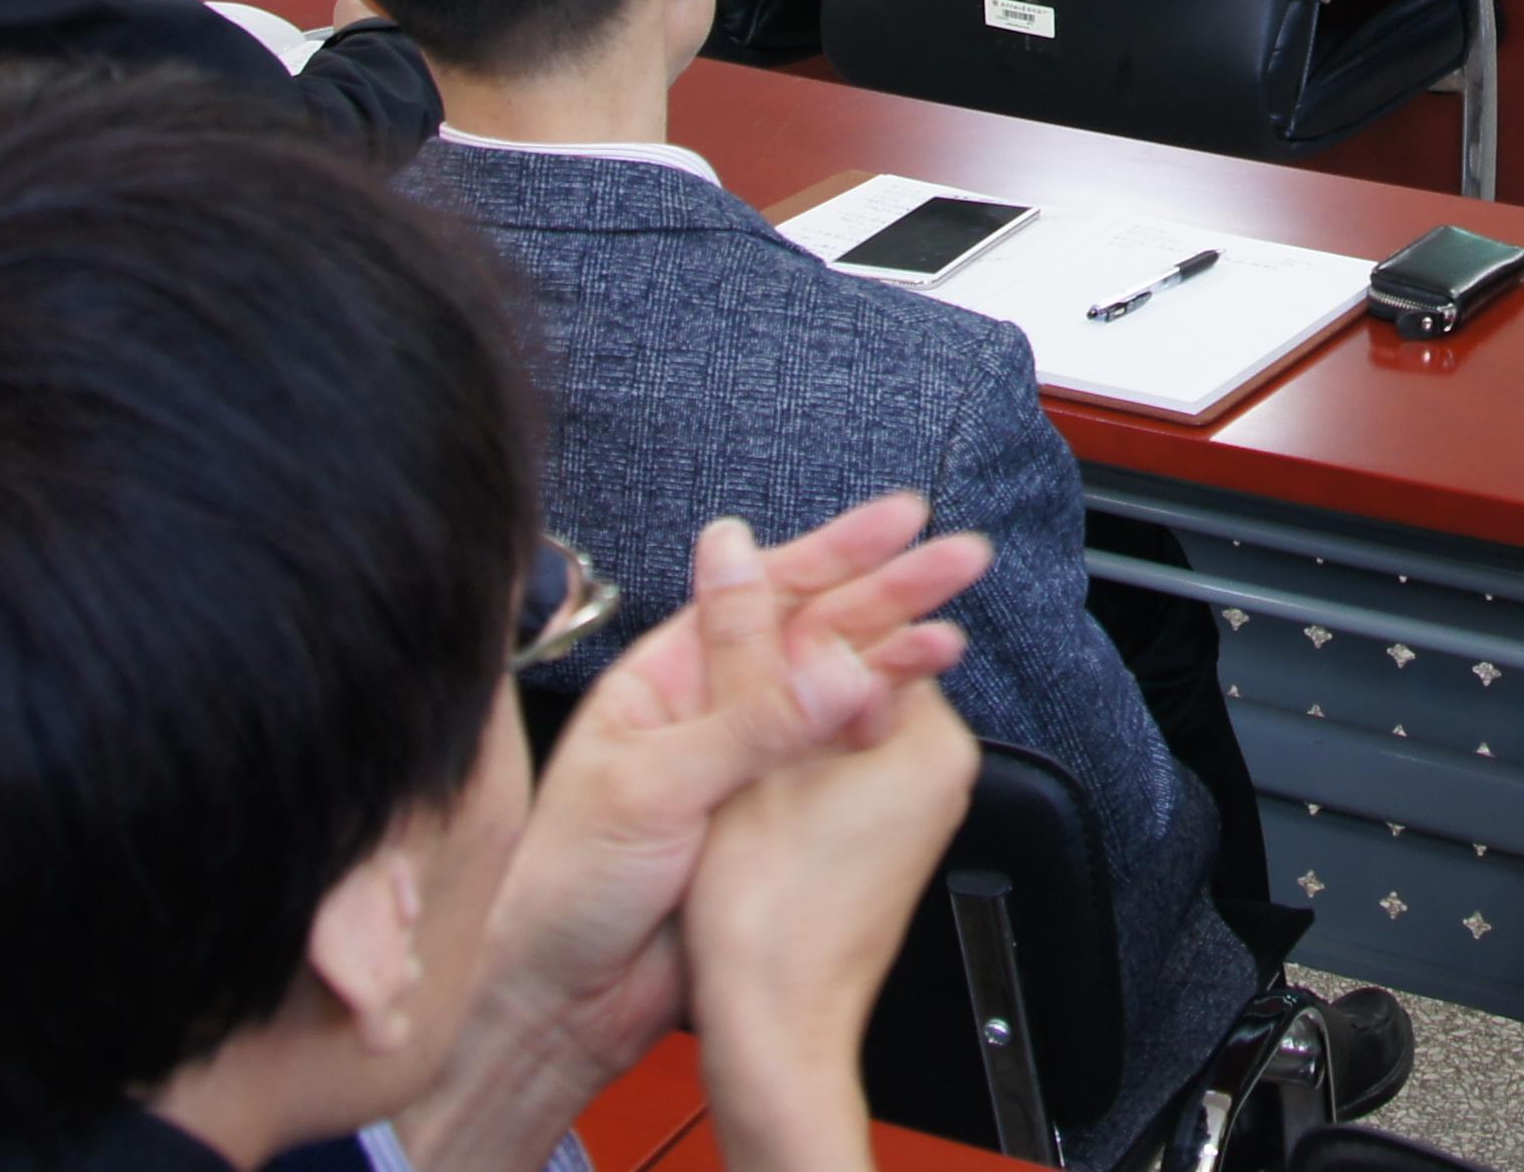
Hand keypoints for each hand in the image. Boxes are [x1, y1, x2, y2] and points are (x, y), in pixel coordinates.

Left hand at [392, 497, 988, 1171]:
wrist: (564, 1002)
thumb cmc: (565, 888)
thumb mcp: (653, 789)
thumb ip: (750, 725)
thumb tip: (838, 665)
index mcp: (666, 676)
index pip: (762, 592)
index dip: (838, 551)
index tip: (903, 522)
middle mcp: (709, 708)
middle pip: (812, 631)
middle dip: (889, 590)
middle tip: (958, 562)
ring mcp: (743, 763)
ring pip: (832, 691)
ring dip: (894, 655)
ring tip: (953, 633)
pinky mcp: (768, 817)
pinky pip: (834, 757)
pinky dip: (880, 726)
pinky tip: (915, 706)